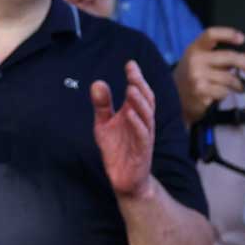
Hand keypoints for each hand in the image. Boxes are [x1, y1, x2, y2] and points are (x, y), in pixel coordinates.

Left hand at [92, 60, 156, 198]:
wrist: (124, 180)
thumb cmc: (117, 150)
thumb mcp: (104, 125)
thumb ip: (102, 105)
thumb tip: (97, 83)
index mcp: (134, 115)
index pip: (139, 92)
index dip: (136, 78)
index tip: (130, 64)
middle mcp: (142, 123)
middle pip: (146, 101)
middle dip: (140, 86)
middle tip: (132, 74)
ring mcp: (143, 137)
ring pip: (146, 116)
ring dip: (139, 102)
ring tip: (131, 89)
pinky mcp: (142, 152)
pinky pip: (142, 136)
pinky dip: (137, 124)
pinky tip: (129, 114)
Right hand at [172, 26, 244, 124]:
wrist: (174, 99)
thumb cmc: (192, 76)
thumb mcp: (197, 60)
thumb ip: (215, 55)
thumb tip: (244, 57)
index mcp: (194, 48)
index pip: (211, 34)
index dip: (228, 34)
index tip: (242, 38)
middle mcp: (195, 60)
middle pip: (229, 57)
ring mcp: (197, 76)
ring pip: (230, 78)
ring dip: (237, 84)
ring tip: (238, 86)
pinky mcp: (201, 91)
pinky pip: (224, 91)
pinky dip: (226, 93)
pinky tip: (219, 93)